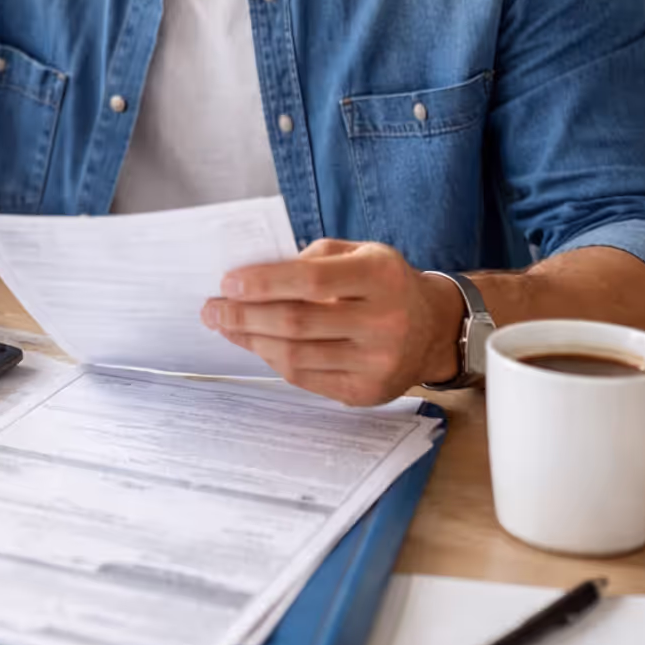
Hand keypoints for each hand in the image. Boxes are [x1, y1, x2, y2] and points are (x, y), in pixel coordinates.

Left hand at [200, 238, 464, 406]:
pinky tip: (256, 344)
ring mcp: (377, 362)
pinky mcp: (367, 392)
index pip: (311, 280)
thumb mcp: (359, 252)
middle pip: (296, 323)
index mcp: (380, 276)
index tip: (227, 283)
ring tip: (225, 326)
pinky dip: (272, 359)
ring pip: (295, 355)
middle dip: (244, 316)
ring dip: (251, 340)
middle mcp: (384, 321)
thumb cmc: (383, 283)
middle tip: (211, 309)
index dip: (264, 283)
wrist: (433, 328)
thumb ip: (311, 258)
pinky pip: (305, 378)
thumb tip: (252, 278)